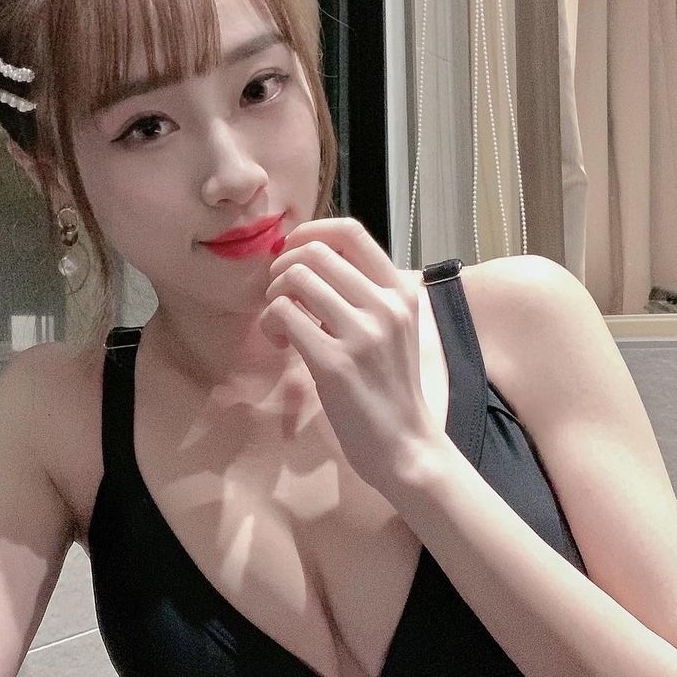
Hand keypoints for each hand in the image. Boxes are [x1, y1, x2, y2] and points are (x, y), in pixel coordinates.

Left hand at [260, 217, 443, 495]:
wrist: (406, 445)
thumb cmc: (392, 389)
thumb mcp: (394, 329)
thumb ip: (365, 294)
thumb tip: (312, 263)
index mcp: (401, 291)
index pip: (350, 231)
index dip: (309, 232)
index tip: (290, 253)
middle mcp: (385, 304)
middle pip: (314, 252)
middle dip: (282, 268)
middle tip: (279, 297)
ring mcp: (361, 333)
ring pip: (294, 279)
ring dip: (273, 296)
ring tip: (280, 325)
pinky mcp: (335, 362)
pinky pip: (284, 314)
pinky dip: (270, 324)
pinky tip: (280, 344)